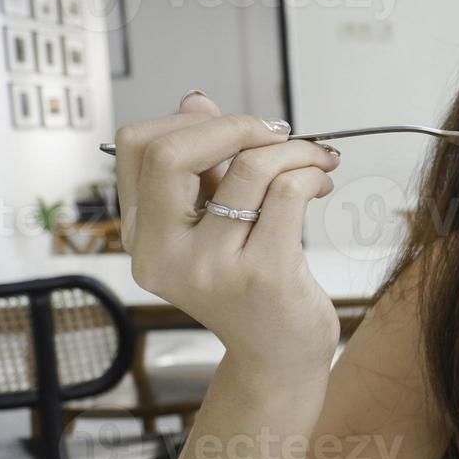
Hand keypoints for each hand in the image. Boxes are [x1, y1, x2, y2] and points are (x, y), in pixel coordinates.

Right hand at [113, 92, 343, 370]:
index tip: (237, 129)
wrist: (279, 356)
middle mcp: (164, 255)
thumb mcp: (216, 223)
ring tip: (317, 160)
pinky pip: (287, 193)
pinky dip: (311, 174)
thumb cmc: (250, 284)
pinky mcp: (263, 275)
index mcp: (142, 237)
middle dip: (236, 126)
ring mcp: (211, 268)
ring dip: (295, 150)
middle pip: (172, 153)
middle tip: (278, 134)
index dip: (191, 123)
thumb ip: (202, 166)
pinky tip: (321, 185)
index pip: (137, 148)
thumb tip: (195, 101)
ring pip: (248, 167)